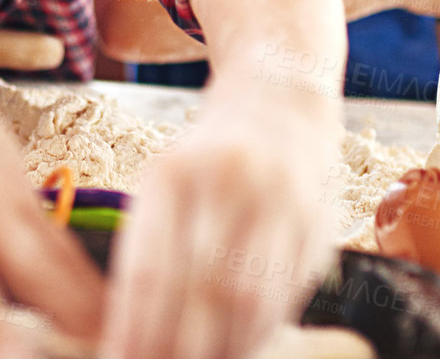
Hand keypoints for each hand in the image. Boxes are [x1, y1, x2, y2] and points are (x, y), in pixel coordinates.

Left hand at [102, 85, 340, 358]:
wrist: (279, 105)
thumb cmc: (206, 159)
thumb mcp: (164, 183)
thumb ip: (149, 248)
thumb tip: (124, 329)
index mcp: (171, 172)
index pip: (149, 269)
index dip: (133, 328)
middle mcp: (227, 182)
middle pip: (200, 289)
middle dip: (175, 345)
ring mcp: (277, 201)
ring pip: (248, 298)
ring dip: (222, 348)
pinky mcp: (316, 222)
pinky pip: (284, 293)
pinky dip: (259, 331)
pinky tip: (237, 347)